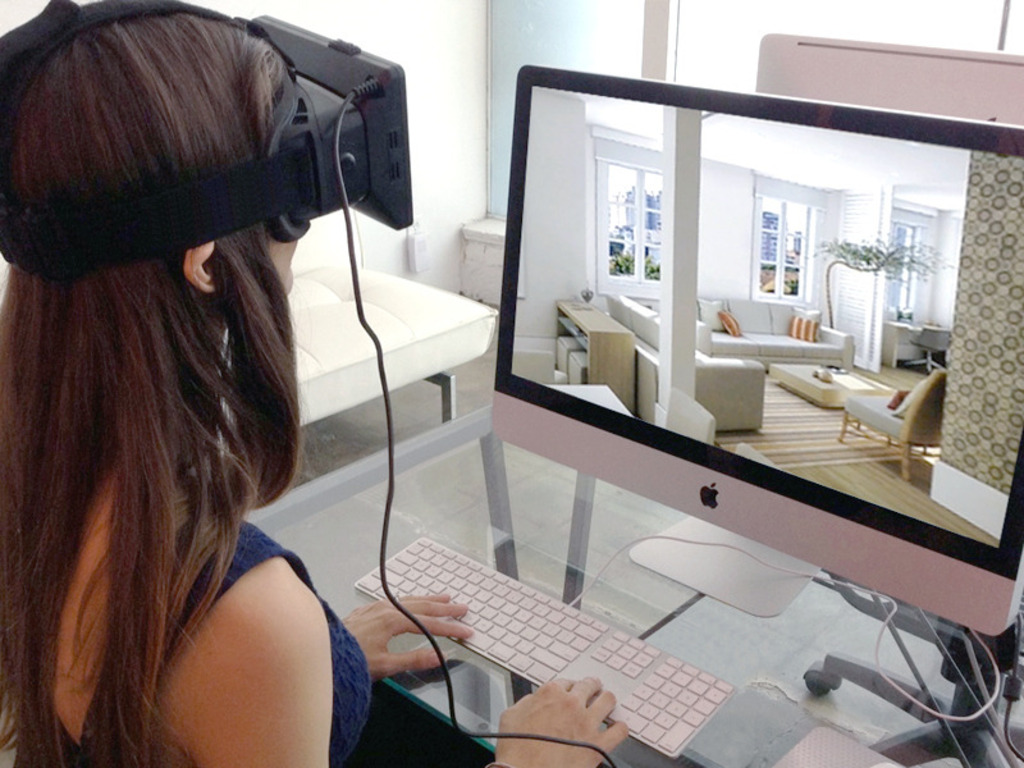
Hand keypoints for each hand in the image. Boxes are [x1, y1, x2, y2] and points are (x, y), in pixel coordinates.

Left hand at [342, 594, 472, 680]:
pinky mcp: (367, 610)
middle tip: (463, 608)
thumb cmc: (351, 660)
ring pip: (409, 599)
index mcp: (392, 621)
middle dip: (445, 608)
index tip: (467, 631)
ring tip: (445, 597)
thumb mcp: (385, 666)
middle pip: (422, 606)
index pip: (428, 624)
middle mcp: (385, 609)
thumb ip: (413, 660)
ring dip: (429, 599)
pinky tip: (412, 601)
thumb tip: (439, 657)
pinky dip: (411, 600)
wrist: (322, 654)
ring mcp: (375, 607)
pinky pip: (396, 600)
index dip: (450, 628)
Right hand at [494, 677, 628, 767]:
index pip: (567, 681)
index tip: (571, 691)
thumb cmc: (515, 750)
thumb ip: (527, 702)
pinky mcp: (598, 744)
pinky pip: (620, 730)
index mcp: (550, 693)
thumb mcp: (510, 715)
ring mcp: (587, 723)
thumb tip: (535, 701)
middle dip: (591, 687)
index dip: (569, 687)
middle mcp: (571, 703)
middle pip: (589, 685)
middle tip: (592, 691)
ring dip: (606, 701)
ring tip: (606, 705)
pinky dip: (620, 728)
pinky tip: (616, 729)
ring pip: (608, 700)